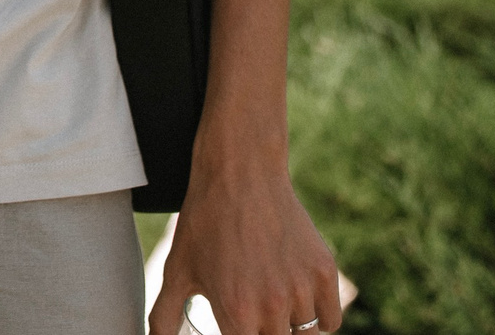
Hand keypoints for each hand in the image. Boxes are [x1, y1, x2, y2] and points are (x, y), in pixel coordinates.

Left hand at [149, 163, 340, 334]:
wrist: (240, 175)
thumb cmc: (204, 222)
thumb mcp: (177, 270)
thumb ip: (164, 316)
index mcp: (236, 312)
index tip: (238, 326)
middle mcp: (272, 307)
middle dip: (262, 332)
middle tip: (251, 312)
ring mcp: (302, 290)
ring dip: (290, 329)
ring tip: (272, 306)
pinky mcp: (325, 273)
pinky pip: (330, 320)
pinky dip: (318, 318)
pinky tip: (298, 302)